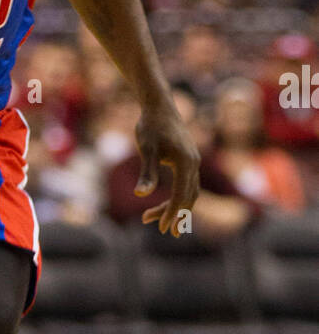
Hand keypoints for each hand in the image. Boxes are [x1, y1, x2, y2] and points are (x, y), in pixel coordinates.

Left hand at [134, 101, 201, 236]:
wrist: (159, 106)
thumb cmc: (150, 126)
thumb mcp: (146, 150)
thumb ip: (146, 173)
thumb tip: (140, 195)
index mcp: (186, 163)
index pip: (181, 196)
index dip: (172, 213)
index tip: (162, 228)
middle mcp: (194, 164)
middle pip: (187, 197)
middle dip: (173, 214)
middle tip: (156, 227)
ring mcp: (193, 162)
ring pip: (188, 192)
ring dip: (173, 207)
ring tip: (151, 218)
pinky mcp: (189, 160)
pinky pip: (187, 184)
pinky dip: (177, 196)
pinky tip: (162, 202)